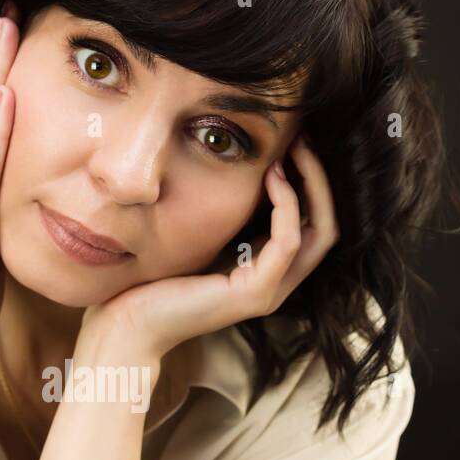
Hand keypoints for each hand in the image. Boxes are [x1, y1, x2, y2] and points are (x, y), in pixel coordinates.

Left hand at [82, 136, 339, 363]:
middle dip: (320, 179)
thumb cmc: (157, 278)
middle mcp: (278, 284)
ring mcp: (270, 292)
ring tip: (292, 151)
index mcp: (267, 271)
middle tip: (304, 139)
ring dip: (310, 184)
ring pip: (320, 232)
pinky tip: (272, 177)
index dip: (313, 183)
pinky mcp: (256, 294)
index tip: (295, 143)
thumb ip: (230, 216)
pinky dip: (286, 205)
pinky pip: (288, 242)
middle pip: (329, 227)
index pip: (316, 224)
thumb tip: (243, 167)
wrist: (130, 320)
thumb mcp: (203, 235)